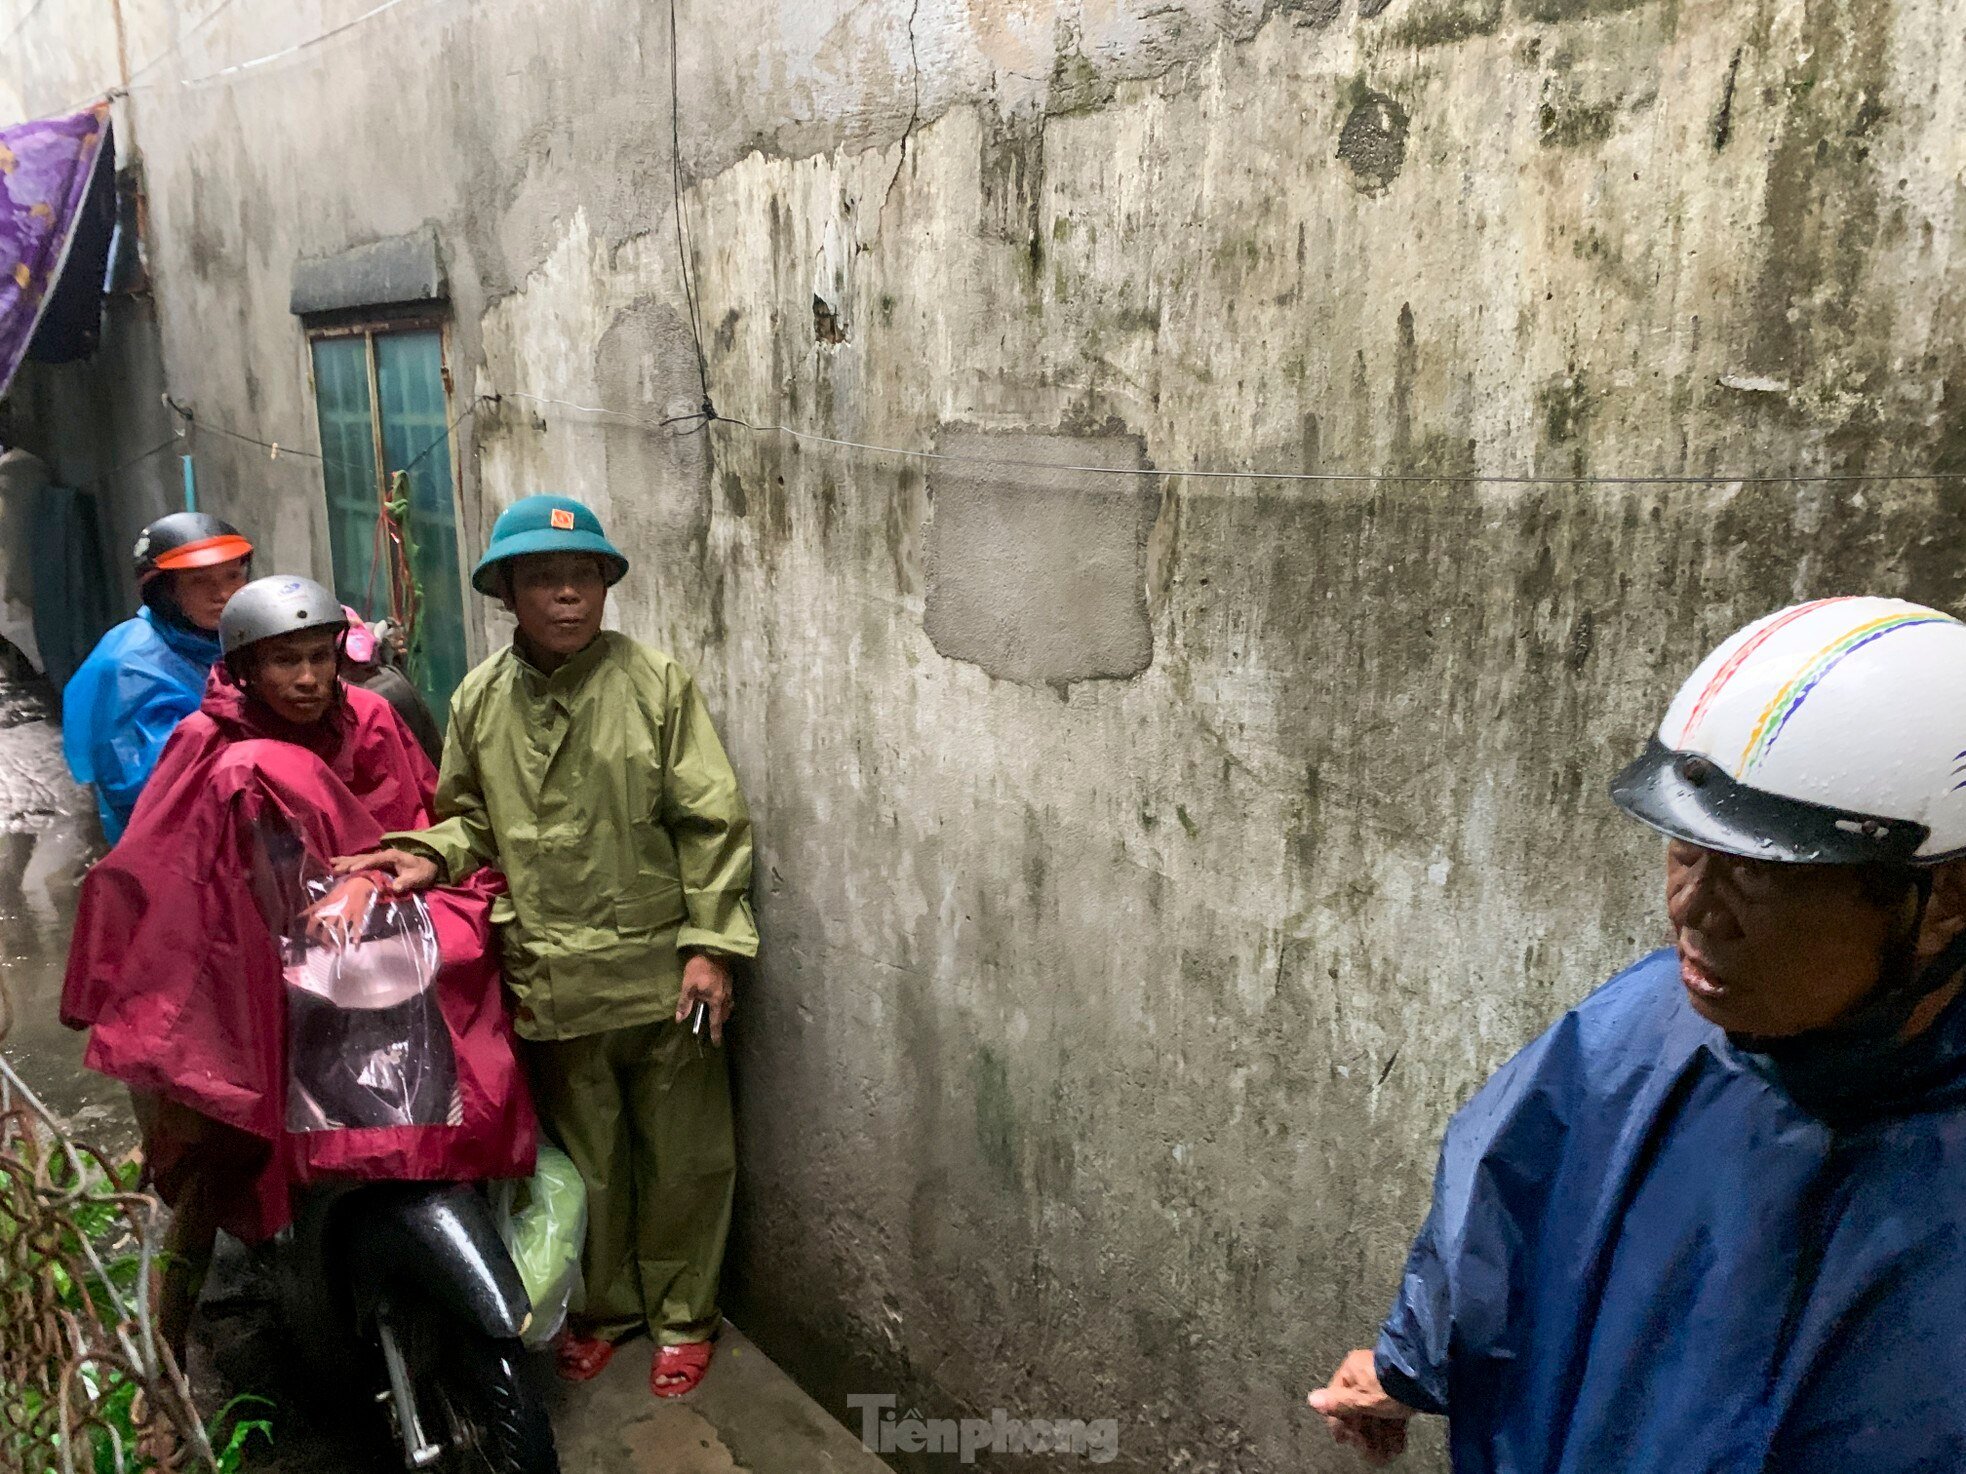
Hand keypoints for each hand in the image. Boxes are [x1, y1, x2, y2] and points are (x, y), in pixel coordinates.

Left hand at [300, 874, 379, 948]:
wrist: (359, 883)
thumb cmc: (343, 890)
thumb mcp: (327, 897)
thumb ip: (315, 906)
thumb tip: (300, 914)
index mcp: (327, 906)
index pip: (315, 919)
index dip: (310, 929)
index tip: (309, 937)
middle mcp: (336, 912)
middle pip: (328, 928)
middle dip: (325, 940)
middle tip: (325, 949)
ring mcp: (348, 914)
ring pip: (341, 930)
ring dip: (339, 942)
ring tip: (338, 952)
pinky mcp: (358, 915)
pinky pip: (357, 927)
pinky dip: (357, 937)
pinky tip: (355, 945)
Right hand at [331, 847, 439, 892]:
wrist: (427, 866)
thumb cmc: (422, 872)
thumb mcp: (417, 878)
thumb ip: (406, 882)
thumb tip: (395, 887)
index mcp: (392, 856)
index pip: (375, 859)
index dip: (363, 864)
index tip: (351, 871)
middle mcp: (383, 854)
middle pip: (363, 858)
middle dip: (348, 863)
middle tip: (334, 868)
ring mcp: (379, 857)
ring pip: (359, 858)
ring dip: (345, 861)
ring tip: (330, 863)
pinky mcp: (377, 862)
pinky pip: (361, 860)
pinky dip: (349, 861)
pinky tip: (338, 862)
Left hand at [676, 952, 733, 1044]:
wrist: (713, 948)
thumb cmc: (699, 967)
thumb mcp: (688, 985)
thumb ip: (685, 1003)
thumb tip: (680, 1019)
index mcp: (716, 1000)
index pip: (716, 1021)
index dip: (716, 1033)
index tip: (717, 1043)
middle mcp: (726, 996)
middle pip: (724, 1014)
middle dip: (720, 1022)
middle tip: (715, 1028)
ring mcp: (730, 987)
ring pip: (728, 1005)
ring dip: (723, 1011)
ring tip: (717, 1013)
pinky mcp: (730, 979)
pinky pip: (729, 996)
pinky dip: (725, 1001)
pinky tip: (720, 997)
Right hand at [1308, 1349, 1415, 1464]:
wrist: (1425, 1380)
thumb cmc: (1388, 1387)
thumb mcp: (1361, 1399)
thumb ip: (1337, 1402)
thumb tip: (1311, 1400)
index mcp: (1351, 1371)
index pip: (1338, 1399)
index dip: (1340, 1423)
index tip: (1344, 1441)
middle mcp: (1365, 1375)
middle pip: (1359, 1409)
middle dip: (1364, 1435)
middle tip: (1369, 1454)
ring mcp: (1384, 1383)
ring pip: (1376, 1414)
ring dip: (1379, 1437)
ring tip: (1384, 1456)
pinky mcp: (1401, 1392)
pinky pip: (1391, 1412)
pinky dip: (1392, 1430)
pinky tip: (1396, 1447)